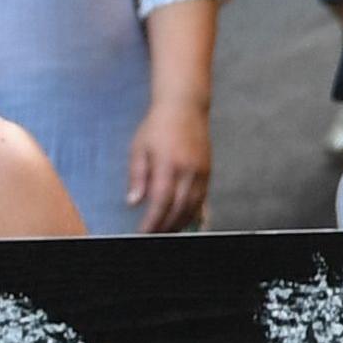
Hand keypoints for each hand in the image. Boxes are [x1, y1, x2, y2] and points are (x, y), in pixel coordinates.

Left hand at [127, 98, 209, 234]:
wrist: (185, 106)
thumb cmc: (158, 126)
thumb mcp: (139, 148)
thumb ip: (137, 176)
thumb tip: (134, 201)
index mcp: (168, 163)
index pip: (161, 200)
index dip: (153, 221)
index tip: (144, 232)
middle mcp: (188, 169)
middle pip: (180, 208)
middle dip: (167, 226)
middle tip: (155, 236)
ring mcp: (201, 171)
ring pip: (194, 206)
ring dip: (181, 222)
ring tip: (168, 231)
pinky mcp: (208, 170)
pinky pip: (203, 198)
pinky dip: (194, 212)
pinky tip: (185, 219)